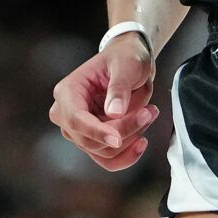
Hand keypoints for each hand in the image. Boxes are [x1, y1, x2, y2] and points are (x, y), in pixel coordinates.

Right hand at [49, 35, 158, 171]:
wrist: (130, 61)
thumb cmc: (124, 57)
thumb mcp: (126, 64)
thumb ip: (120, 87)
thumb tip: (114, 112)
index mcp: (67, 92)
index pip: (76, 120)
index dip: (97, 132)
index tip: (118, 139)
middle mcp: (66, 114)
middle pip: (92, 139)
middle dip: (125, 129)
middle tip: (150, 111)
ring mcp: (79, 130)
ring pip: (104, 151)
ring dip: (131, 137)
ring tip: (149, 113)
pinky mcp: (93, 141)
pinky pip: (109, 160)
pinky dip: (127, 155)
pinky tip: (142, 140)